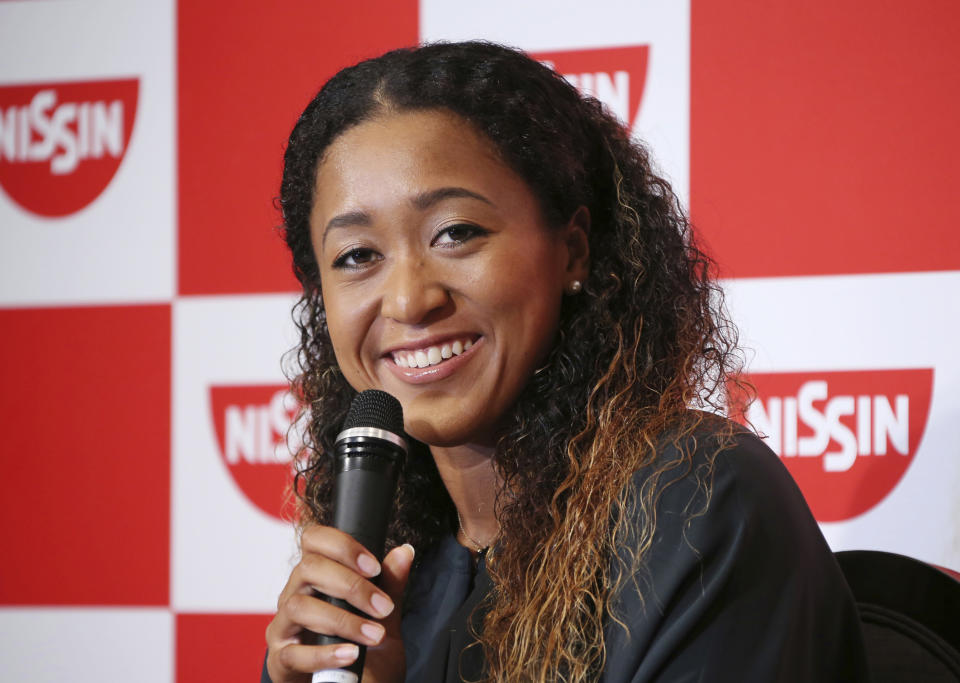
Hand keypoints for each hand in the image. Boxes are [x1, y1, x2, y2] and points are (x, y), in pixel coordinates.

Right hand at [265, 525, 414, 682]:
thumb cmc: (363, 652)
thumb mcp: (382, 618)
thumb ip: (390, 586)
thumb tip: (405, 552)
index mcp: (317, 577)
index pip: (314, 540)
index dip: (342, 545)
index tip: (374, 566)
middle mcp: (294, 594)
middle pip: (308, 568)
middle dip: (351, 585)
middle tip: (383, 607)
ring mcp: (284, 627)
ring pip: (300, 606)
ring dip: (342, 620)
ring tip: (374, 635)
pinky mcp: (281, 660)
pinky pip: (294, 652)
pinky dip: (325, 653)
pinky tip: (351, 654)